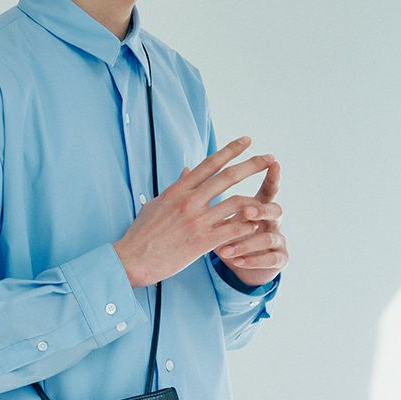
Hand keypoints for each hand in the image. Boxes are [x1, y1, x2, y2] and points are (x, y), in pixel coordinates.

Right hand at [113, 136, 276, 287]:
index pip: (209, 163)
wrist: (131, 259)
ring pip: (235, 203)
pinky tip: (256, 225)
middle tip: (269, 157)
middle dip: (252, 165)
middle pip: (228, 177)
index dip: (231, 150)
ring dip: (254, 200)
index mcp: (178, 190)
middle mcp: (189, 201)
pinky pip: (233, 229)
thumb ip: (176, 186)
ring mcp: (196, 221)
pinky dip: (247, 226)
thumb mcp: (156, 203)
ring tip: (266, 201)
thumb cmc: (142, 233)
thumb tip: (188, 169)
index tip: (247, 141)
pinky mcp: (201, 242)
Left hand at [211, 151, 286, 286]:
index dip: (272, 177)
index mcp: (259, 206)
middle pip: (275, 210)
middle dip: (260, 210)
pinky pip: (271, 260)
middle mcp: (272, 221)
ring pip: (270, 238)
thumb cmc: (223, 234)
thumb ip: (208, 195)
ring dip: (249, 242)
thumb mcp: (215, 214)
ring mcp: (277, 241)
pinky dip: (253, 260)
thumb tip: (187, 169)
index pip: (268, 189)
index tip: (274, 163)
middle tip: (247, 212)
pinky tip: (237, 263)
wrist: (239, 263)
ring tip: (228, 248)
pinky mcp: (278, 259)